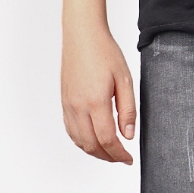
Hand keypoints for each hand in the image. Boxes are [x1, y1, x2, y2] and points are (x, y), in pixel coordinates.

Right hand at [61, 26, 135, 164]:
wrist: (82, 34)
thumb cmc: (104, 52)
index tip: (129, 159)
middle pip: (92, 145)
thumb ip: (128, 110)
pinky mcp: (64, 102)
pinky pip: (71, 131)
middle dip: (108, 157)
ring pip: (79, 141)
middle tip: (122, 158)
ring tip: (110, 153)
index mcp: (95, 101)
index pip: (107, 139)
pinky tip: (94, 141)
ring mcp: (68, 105)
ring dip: (95, 152)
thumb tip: (128, 136)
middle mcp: (78, 106)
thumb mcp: (125, 80)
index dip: (119, 154)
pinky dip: (83, 142)